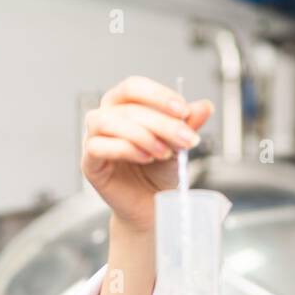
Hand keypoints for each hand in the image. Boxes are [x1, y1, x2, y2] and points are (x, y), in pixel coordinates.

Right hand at [82, 75, 213, 231]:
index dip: (158, 96)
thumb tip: (205, 106)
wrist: (151, 207)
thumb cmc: (159, 173)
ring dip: (142, 135)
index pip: (135, 87)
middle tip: (186, 139)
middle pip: (128, 107)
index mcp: (123, 105)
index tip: (184, 111)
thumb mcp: (178, 145)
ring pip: (109, 122)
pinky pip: (99, 147)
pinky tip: (146, 158)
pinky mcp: (89, 163)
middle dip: (162, 123)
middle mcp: (105, 117)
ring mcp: (94, 139)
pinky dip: (125, 149)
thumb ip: (188, 124)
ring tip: (164, 152)